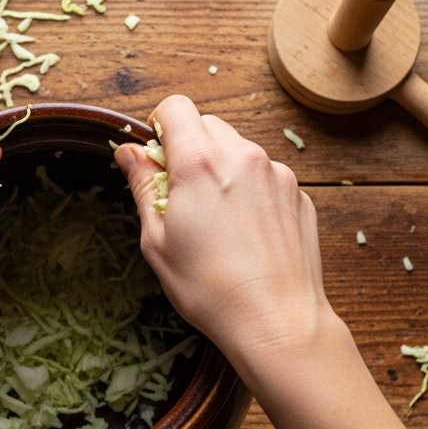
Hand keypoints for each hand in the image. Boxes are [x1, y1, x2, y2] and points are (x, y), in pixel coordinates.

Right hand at [114, 95, 344, 366]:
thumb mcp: (157, 241)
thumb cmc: (210, 289)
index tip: (157, 157)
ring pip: (240, 149)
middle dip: (190, 147)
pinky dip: (251, 191)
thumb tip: (128, 153)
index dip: (160, 125)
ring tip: (217, 221)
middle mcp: (242, 156)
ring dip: (222, 169)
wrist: (277, 321)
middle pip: (208, 124)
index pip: (175, 107)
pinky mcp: (299, 194)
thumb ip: (143, 187)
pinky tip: (246, 234)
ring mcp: (277, 174)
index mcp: (199, 163)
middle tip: (182, 195)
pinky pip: (266, 176)